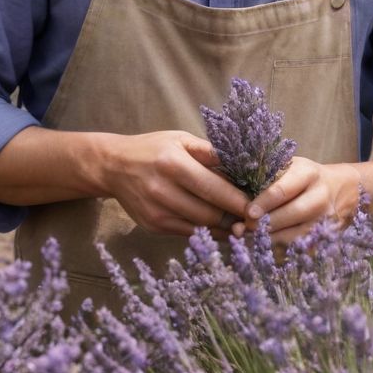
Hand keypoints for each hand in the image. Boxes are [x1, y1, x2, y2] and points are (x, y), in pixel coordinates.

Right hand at [103, 130, 249, 236]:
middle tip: (255, 218)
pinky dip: (207, 231)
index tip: (259, 207)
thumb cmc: (153, 148)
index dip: (239, 201)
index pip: (214, 189)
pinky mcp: (153, 226)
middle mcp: (163, 191)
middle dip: (235, 218)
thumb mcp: (181, 139)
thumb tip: (243, 167)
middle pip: (210, 213)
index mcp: (174, 164)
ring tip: (242, 224)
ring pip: (201, 227)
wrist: (113, 166)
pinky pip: (188, 234)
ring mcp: (157, 212)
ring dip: (224, 228)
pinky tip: (220, 227)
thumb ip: (210, 153)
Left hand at [232, 157, 362, 247]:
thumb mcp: (288, 165)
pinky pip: (298, 251)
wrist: (341, 190)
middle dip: (263, 225)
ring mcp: (325, 221)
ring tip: (245, 242)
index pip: (284, 189)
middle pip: (290, 215)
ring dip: (267, 242)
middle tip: (240, 230)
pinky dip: (278, 253)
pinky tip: (260, 252)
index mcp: (308, 173)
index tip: (247, 213)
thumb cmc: (302, 176)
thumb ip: (264, 172)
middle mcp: (320, 197)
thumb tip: (226, 178)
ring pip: (294, 237)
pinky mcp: (324, 240)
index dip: (264, 202)